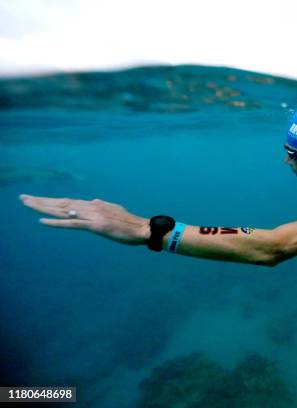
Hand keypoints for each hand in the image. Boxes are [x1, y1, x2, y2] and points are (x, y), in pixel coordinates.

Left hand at [19, 194, 149, 245]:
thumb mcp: (114, 210)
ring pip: (63, 210)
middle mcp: (91, 206)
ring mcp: (92, 216)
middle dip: (41, 201)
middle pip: (61, 203)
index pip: (68, 201)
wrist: (143, 229)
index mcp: (94, 204)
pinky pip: (72, 224)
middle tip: (23, 198)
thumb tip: (93, 201)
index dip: (51, 200)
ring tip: (27, 204)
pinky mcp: (95, 226)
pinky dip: (56, 222)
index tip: (36, 199)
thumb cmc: (131, 223)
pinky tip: (42, 221)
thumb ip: (102, 206)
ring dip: (44, 207)